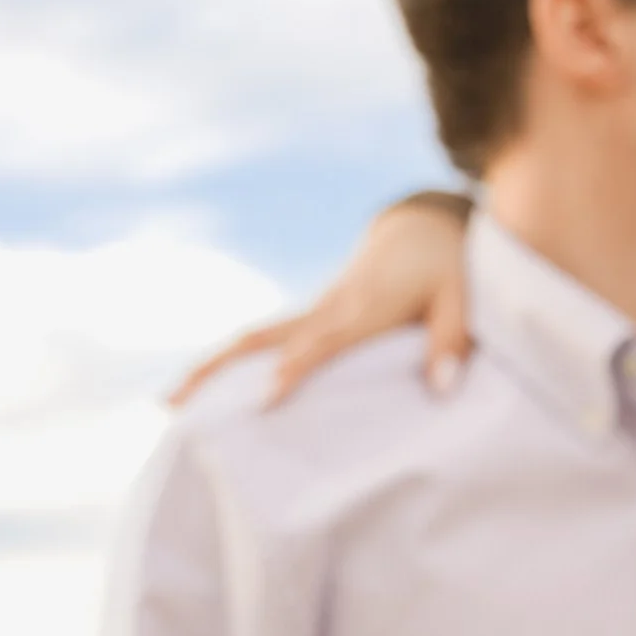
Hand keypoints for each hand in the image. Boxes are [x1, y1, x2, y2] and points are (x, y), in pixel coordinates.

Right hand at [169, 193, 473, 407]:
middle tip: (177, 405)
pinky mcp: (310, 318)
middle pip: (263, 339)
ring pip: (253, 339)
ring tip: (171, 404)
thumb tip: (442, 388)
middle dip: (220, 371)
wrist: (421, 229)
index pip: (321, 342)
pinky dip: (233, 364)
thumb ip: (451, 342)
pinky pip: (265, 342)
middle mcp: (327, 309)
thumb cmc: (447, 267)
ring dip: (212, 368)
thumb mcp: (463, 299)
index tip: (269, 398)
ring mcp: (312, 312)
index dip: (295, 368)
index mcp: (364, 308)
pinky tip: (210, 393)